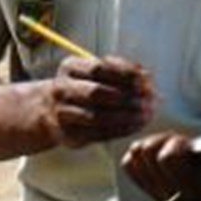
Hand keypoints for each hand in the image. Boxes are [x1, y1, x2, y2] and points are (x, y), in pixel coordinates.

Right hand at [36, 55, 157, 148]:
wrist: (53, 110)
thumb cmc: (85, 86)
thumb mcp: (99, 71)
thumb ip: (122, 70)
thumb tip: (147, 77)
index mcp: (69, 67)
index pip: (99, 68)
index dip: (124, 75)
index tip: (146, 81)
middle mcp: (60, 88)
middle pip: (94, 93)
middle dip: (125, 97)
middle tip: (148, 101)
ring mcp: (60, 113)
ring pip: (95, 116)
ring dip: (125, 117)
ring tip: (145, 115)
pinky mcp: (67, 134)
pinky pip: (96, 134)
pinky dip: (119, 131)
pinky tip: (135, 126)